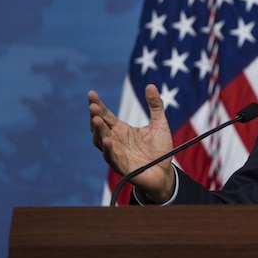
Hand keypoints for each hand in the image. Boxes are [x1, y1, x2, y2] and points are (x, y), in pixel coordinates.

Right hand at [88, 84, 177, 201]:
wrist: (165, 173)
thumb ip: (155, 106)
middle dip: (95, 116)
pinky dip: (107, 149)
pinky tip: (106, 140)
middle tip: (93, 105)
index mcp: (121, 130)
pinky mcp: (121, 166)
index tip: (91, 93)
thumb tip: (150, 85)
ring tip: (97, 119)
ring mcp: (116, 153)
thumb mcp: (160, 124)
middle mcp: (115, 140)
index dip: (98, 105)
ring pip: (100, 141)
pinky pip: (111, 157)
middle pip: (99, 126)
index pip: (105, 115)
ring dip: (98, 131)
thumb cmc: (160, 150)